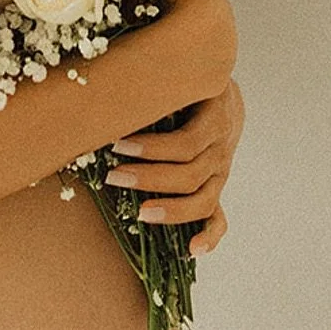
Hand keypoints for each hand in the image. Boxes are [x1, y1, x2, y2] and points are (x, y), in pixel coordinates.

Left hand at [105, 78, 244, 256]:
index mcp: (214, 118)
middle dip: (150, 178)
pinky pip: (219, 219)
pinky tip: (191, 251)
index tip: (117, 144)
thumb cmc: (187, 84)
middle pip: (191, 174)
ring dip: (172, 210)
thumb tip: (109, 94)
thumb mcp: (177, 79)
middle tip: (113, 176)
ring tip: (139, 213)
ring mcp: (221, 172)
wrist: (220, 96)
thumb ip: (153, 87)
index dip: (152, 148)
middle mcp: (221, 149)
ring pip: (204, 199)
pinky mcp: (216, 187)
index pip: (186, 143)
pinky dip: (209, 237)